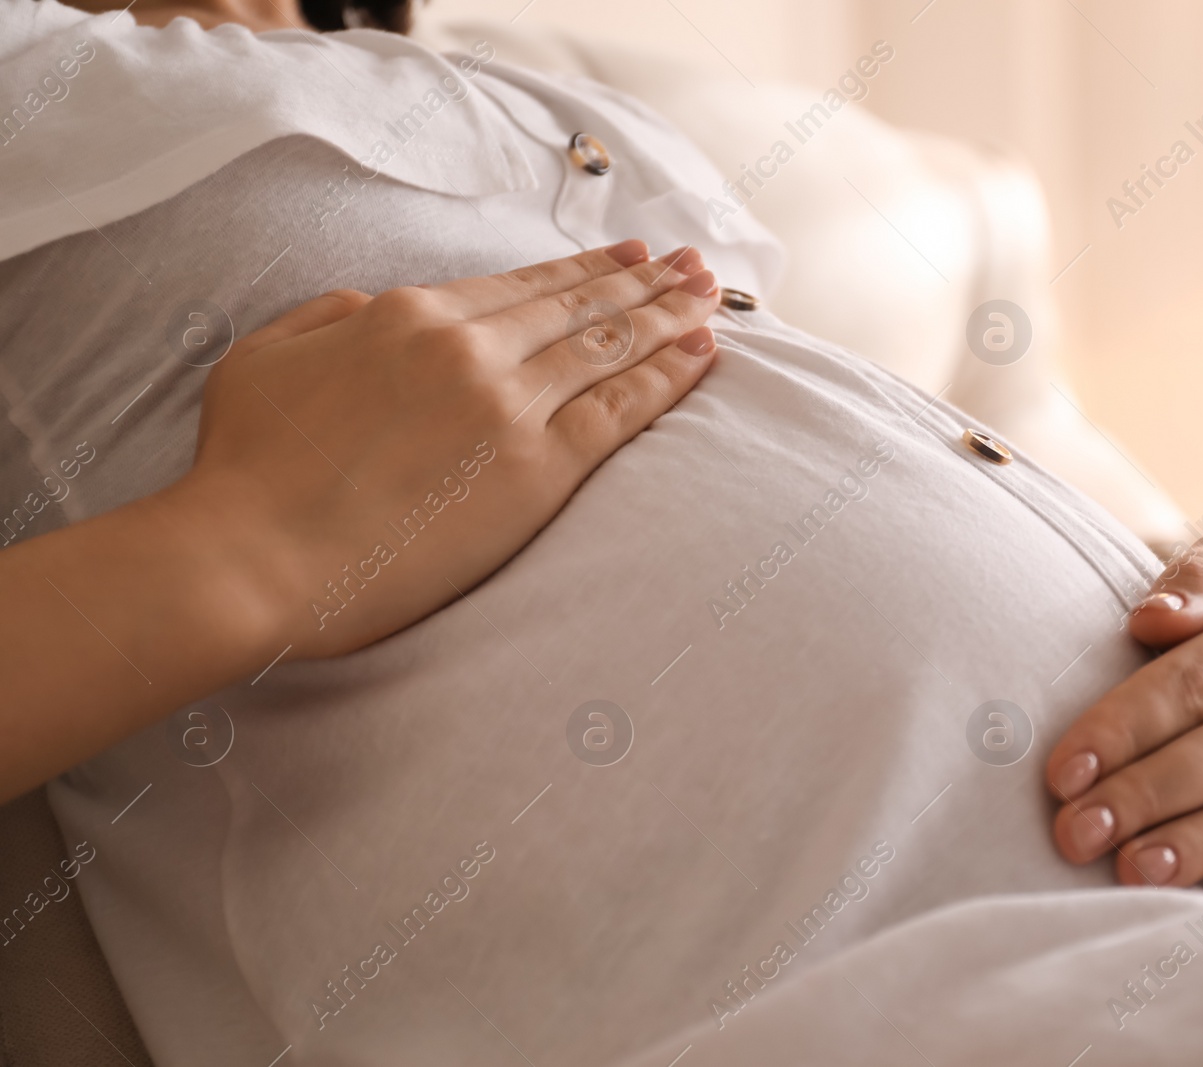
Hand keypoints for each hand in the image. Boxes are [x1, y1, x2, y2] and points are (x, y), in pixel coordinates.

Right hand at [177, 239, 721, 657]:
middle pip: (580, 307)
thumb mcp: (267, 356)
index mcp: (410, 316)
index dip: (585, 269)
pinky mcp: (536, 472)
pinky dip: (668, 378)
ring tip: (712, 297)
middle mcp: (470, 348)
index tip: (629, 257)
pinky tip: (703, 356)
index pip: (522, 286)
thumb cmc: (244, 468)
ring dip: (670, 318)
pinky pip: (620, 412)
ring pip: (610, 347)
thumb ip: (330, 318)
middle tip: (695, 265)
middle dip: (646, 283)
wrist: (249, 557)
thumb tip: (375, 305)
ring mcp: (508, 406)